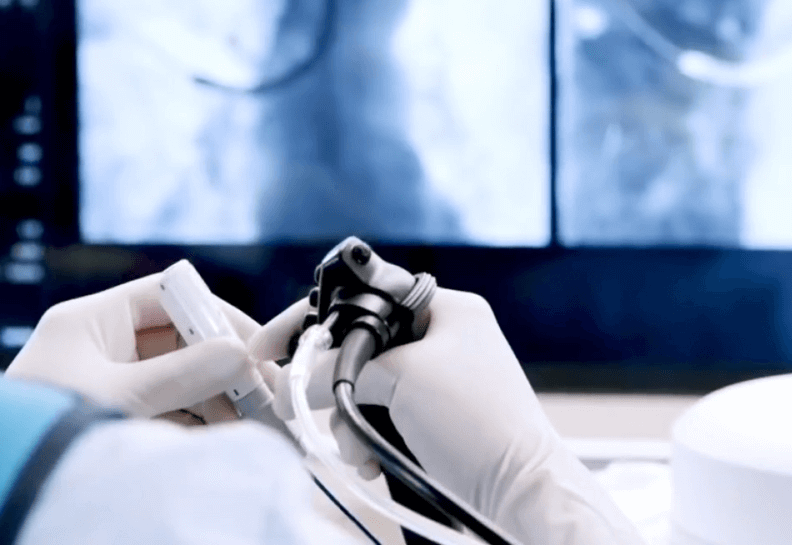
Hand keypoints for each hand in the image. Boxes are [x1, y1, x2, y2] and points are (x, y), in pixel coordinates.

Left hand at [7, 273, 272, 422]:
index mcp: (89, 321)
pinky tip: (224, 436)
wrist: (7, 489)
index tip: (251, 343)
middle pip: (175, 338)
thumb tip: (241, 354)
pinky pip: (162, 410)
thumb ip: (183, 375)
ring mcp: (103, 384)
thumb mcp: (121, 398)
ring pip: (174, 378)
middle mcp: (97, 345)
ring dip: (214, 396)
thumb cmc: (48, 435)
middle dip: (220, 363)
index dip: (212, 313)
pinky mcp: (109, 420)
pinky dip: (194, 421)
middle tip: (263, 389)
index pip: (165, 295)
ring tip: (255, 419)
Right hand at [251, 289, 644, 544]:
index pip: (363, 295)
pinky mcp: (437, 423)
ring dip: (349, 422)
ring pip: (366, 389)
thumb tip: (291, 380)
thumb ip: (340, 368)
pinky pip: (383, 419)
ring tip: (358, 450)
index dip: (312, 319)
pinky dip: (368, 440)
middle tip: (301, 406)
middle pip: (358, 348)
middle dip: (330, 385)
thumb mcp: (401, 378)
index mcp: (444, 308)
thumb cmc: (478, 424)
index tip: (270, 346)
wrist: (521, 495)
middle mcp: (443, 338)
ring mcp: (440, 382)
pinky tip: (371, 461)